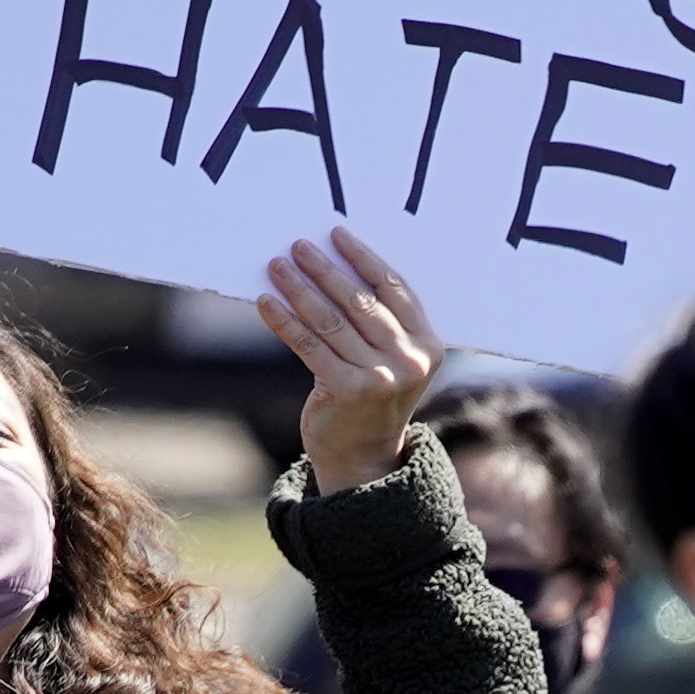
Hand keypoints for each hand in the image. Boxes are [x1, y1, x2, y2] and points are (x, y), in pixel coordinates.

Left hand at [261, 228, 440, 486]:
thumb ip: (379, 325)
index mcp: (428, 347)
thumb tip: (332, 268)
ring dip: (299, 288)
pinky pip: (308, 345)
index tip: (337, 235)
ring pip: (331, 320)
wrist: (363, 459)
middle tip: (298, 246)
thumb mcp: (391, 362)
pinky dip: (284, 321)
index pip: (395, 290)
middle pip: (360, 302)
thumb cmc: (372, 401)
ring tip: (277, 266)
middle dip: (325, 269)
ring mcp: (379, 378)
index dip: (364, 259)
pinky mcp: (346, 390)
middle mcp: (408, 361)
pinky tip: (266, 302)